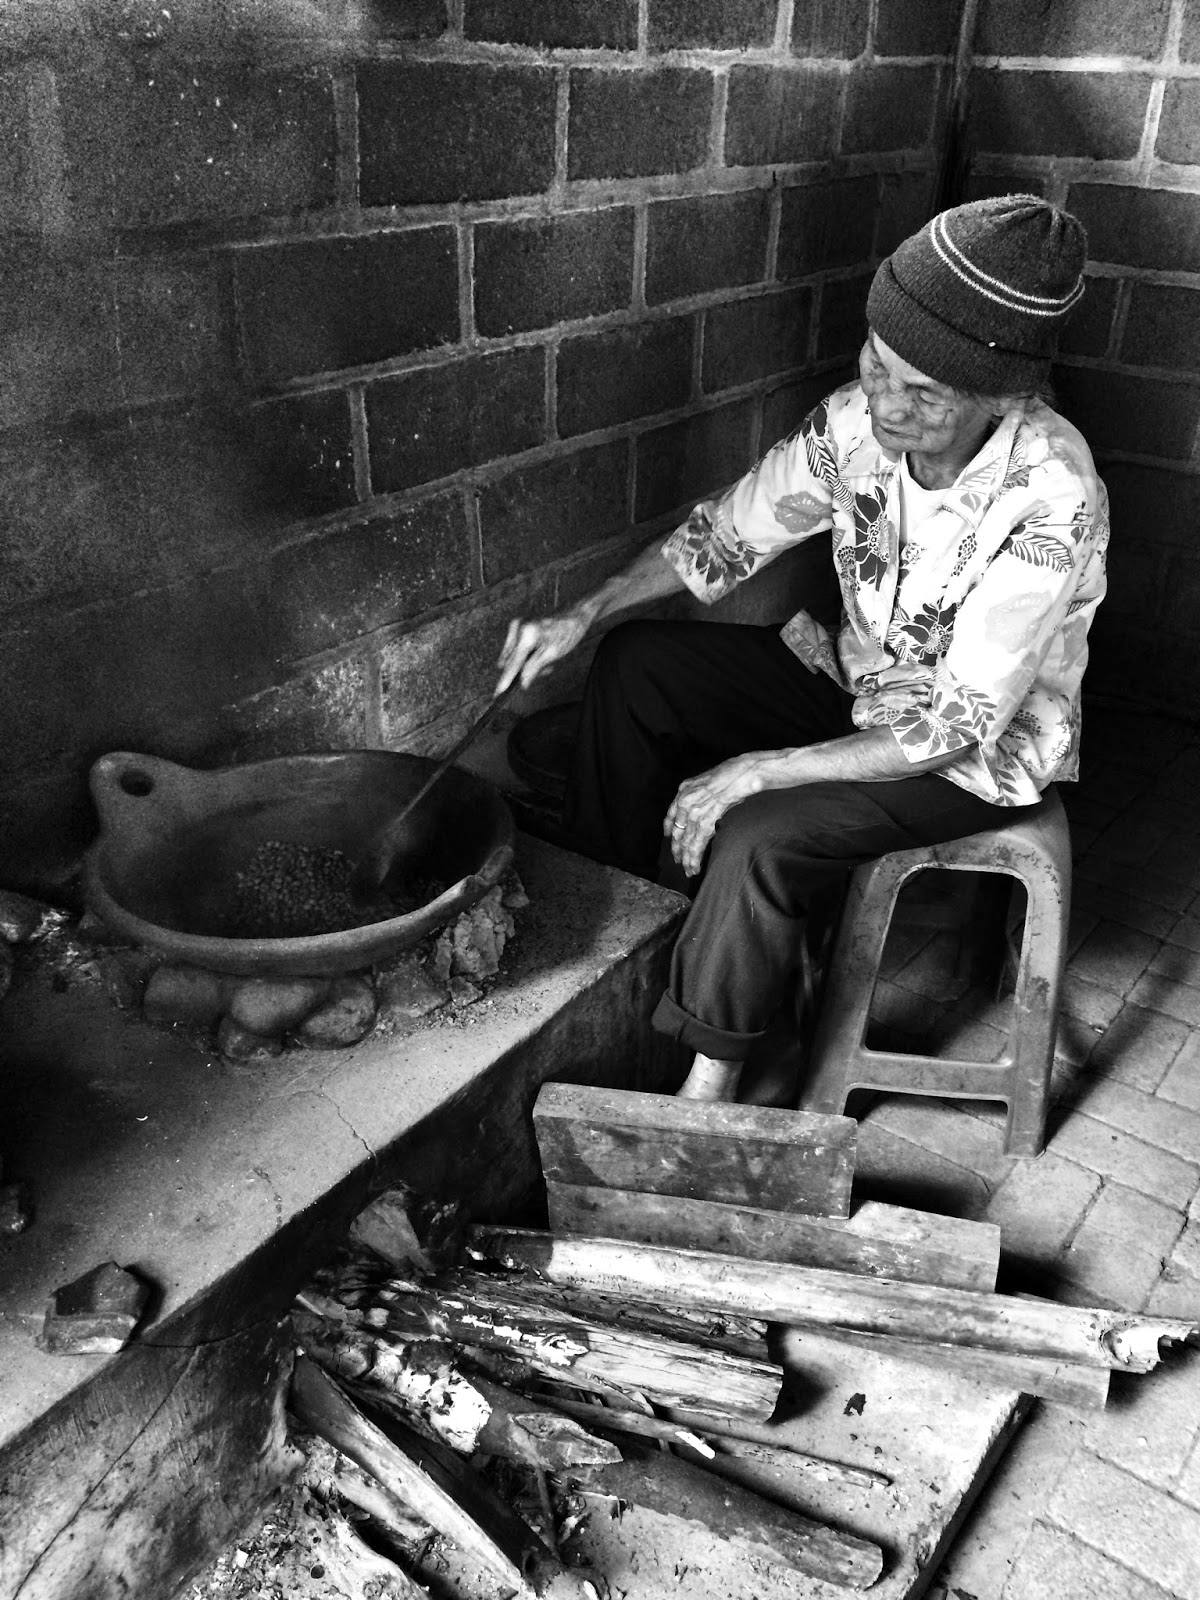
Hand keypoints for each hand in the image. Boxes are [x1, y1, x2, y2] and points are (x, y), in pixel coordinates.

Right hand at [495, 610, 591, 694]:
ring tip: (547, 660)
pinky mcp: (517, 625)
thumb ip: (534, 669)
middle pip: (512, 660)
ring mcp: (516, 625)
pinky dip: (527, 655)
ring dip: (527, 663)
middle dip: (524, 670)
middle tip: (546, 669)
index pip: (513, 663)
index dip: (506, 680)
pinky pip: (517, 648)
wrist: (574, 615)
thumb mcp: (552, 654)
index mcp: (526, 634)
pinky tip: (541, 653)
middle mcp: (517, 627)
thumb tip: (522, 683)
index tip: (497, 694)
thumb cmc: (567, 633)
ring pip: (514, 656)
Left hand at [664, 755, 768, 876]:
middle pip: (677, 832)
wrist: (744, 772)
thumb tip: (703, 805)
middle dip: (678, 849)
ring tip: (688, 870)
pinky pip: (697, 844)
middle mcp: (685, 801)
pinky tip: (694, 867)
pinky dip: (695, 858)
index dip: (669, 828)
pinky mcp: (706, 822)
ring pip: (686, 841)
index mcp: (684, 790)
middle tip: (679, 861)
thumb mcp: (709, 780)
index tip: (669, 837)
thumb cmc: (733, 773)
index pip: (671, 814)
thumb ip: (701, 793)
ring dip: (687, 858)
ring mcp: (694, 812)